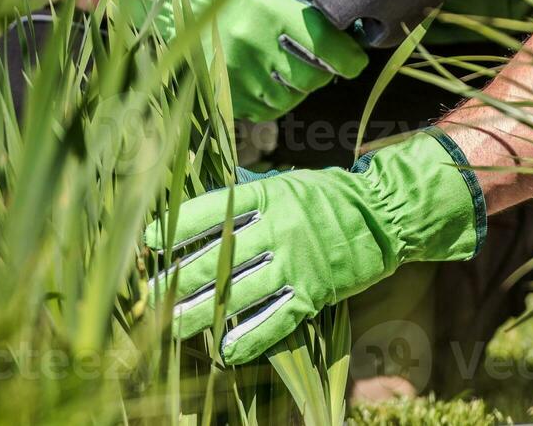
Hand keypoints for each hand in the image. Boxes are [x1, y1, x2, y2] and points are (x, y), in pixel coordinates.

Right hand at [106, 0, 367, 120]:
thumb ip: (310, 6)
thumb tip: (352, 27)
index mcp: (271, 8)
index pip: (328, 48)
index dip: (351, 59)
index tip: (356, 60)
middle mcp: (253, 40)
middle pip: (311, 78)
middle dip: (325, 74)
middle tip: (325, 65)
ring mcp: (234, 69)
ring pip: (289, 98)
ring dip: (299, 89)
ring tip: (294, 71)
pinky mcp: (221, 89)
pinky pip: (263, 110)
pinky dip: (275, 101)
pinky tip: (272, 83)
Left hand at [145, 128, 485, 363]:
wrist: (382, 213)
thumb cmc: (324, 195)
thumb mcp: (284, 181)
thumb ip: (246, 192)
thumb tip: (200, 193)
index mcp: (266, 195)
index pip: (211, 213)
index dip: (177, 229)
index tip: (150, 242)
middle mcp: (277, 229)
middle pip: (217, 259)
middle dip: (179, 279)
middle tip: (150, 294)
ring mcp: (296, 263)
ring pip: (239, 293)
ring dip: (202, 313)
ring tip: (172, 326)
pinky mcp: (314, 292)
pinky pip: (277, 319)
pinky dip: (250, 337)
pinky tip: (225, 351)